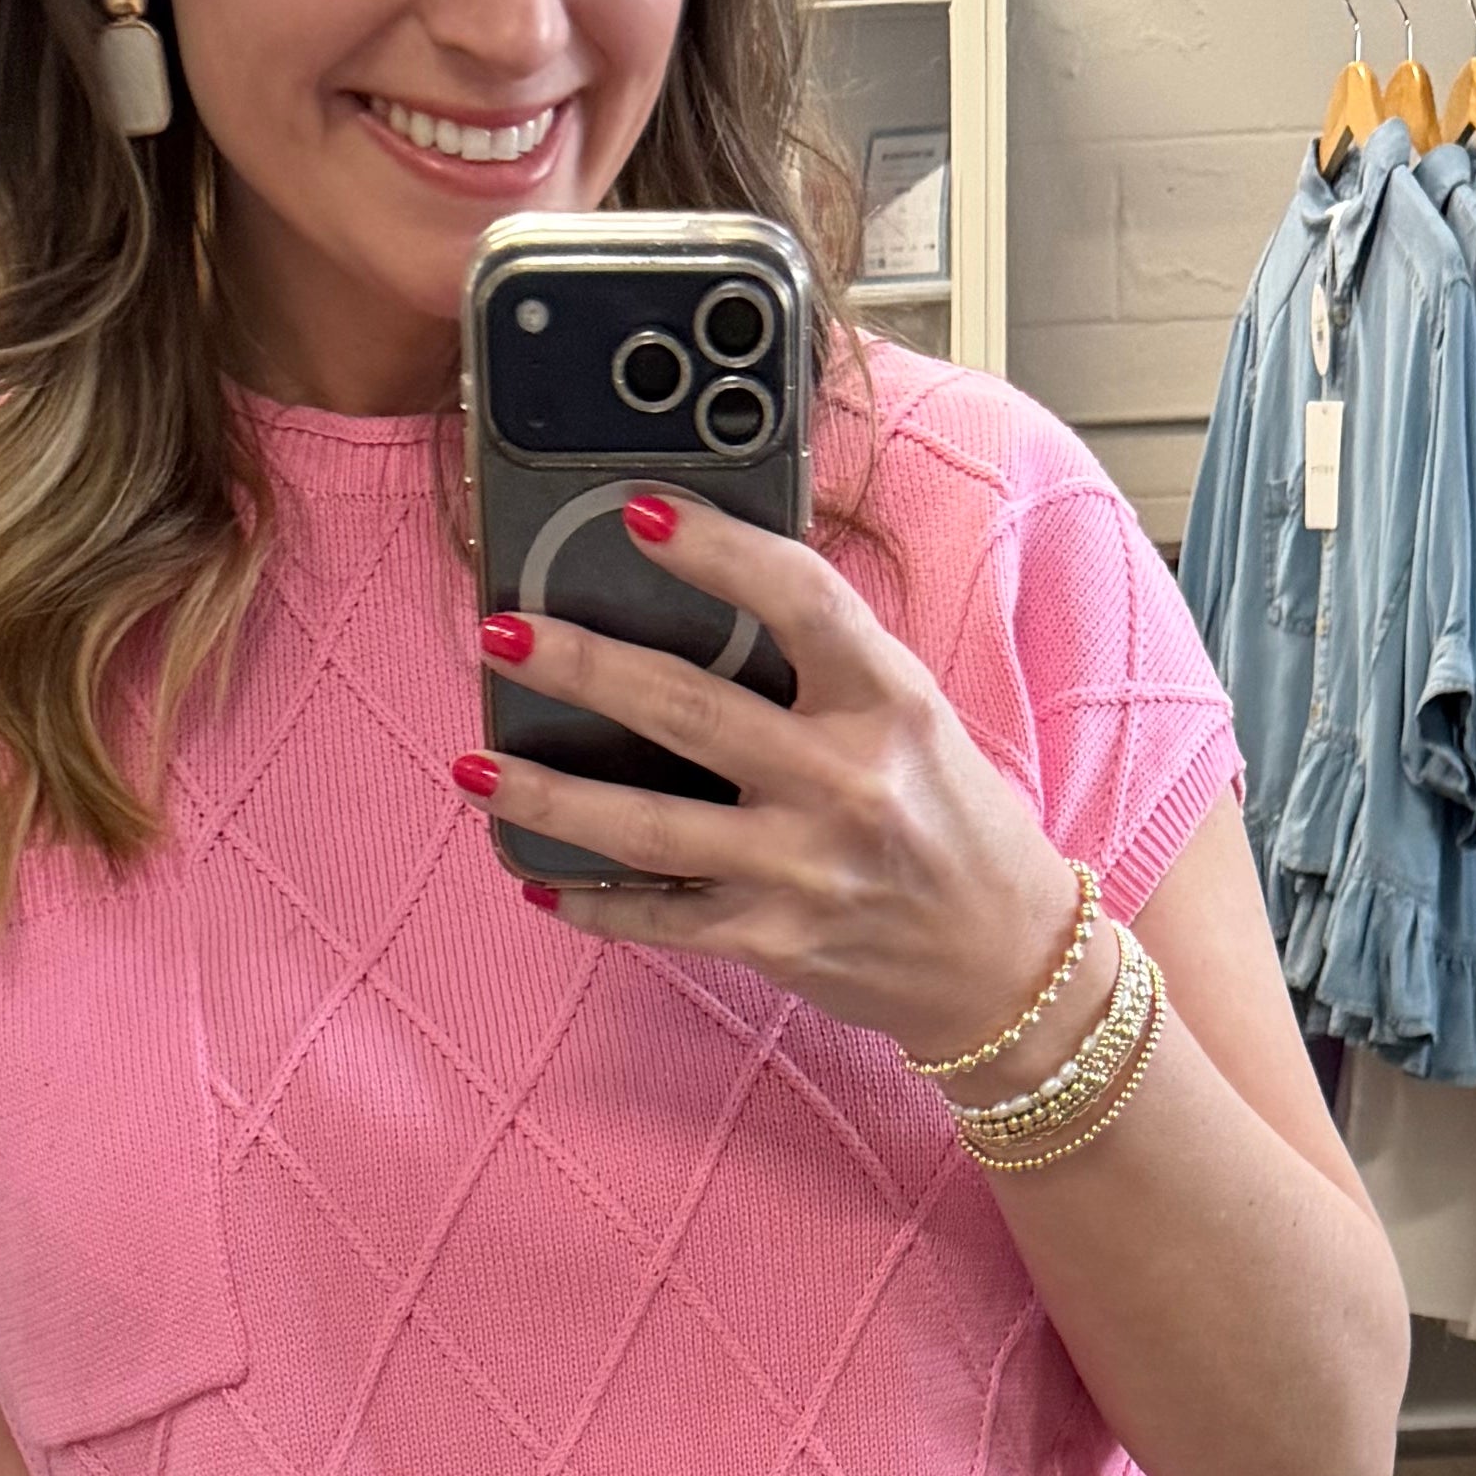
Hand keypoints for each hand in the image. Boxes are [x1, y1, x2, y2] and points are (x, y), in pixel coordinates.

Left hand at [463, 494, 1086, 1067]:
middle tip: (503, 632)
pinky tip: (534, 877)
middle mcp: (846, 781)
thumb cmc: (952, 822)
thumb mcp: (912, 718)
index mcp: (889, 700)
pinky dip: (592, 903)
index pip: (800, 598)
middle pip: (689, 711)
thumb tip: (700, 601)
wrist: (1002, 963)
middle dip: (583, 666)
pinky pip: (661, 919)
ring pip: (648, 828)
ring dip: (548, 796)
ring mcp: (804, 869)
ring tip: (473, 762)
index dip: (717, 549)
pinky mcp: (774, 940)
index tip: (640, 513)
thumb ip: (824, 667)